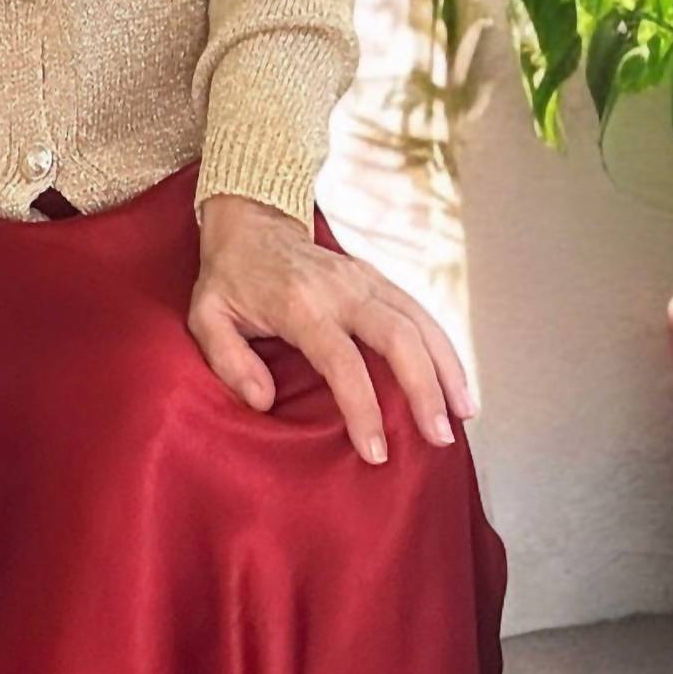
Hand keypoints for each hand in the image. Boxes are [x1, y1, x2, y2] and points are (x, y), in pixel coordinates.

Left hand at [188, 193, 478, 465]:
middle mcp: (342, 289)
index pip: (342, 361)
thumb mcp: (207, 316)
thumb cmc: (230, 278)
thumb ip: (229, 360)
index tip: (376, 452)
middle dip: (425, 389)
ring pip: (420, 322)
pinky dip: (444, 348)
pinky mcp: (379, 279)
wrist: (252, 221)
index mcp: (301, 305)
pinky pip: (421, 313)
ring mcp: (366, 279)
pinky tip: (457, 383)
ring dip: (448, 369)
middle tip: (440, 437)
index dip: (363, 408)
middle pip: (398, 338)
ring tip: (465, 416)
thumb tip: (264, 401)